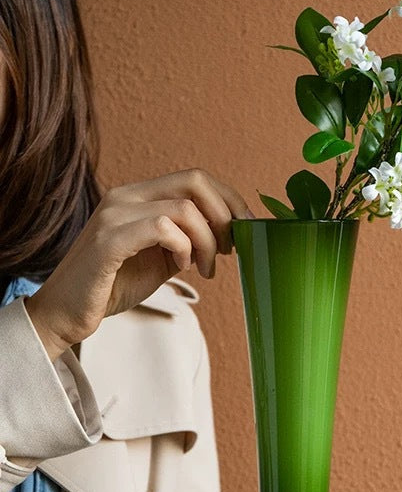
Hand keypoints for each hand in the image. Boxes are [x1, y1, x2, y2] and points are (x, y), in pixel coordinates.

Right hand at [24, 168, 254, 359]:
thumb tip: (228, 233)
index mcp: (139, 196)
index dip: (229, 200)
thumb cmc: (114, 285)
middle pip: (195, 181)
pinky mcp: (108, 240)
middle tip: (230, 249)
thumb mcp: (162, 258)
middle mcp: (125, 197)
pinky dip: (184, 248)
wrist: (67, 313)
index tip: (244, 229)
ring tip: (206, 269)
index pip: (195, 178)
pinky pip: (162, 229)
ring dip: (207, 241)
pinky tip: (183, 266)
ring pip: (184, 209)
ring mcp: (115, 215)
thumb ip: (189, 240)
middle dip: (225, 215)